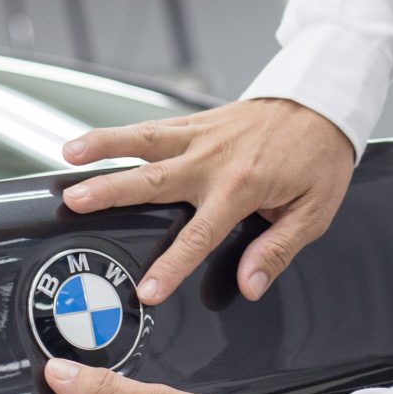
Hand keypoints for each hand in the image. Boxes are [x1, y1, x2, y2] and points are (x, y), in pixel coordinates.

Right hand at [60, 98, 353, 304]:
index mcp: (242, 188)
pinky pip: (155, 126)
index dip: (171, 266)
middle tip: (77, 202)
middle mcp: (213, 160)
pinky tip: (93, 139)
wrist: (323, 102)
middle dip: (112, 192)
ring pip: (144, 141)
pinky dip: (122, 131)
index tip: (147, 290)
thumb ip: (277, 250)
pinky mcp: (198, 122)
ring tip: (68, 155)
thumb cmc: (320, 157)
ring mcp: (202, 136)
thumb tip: (249, 285)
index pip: (198, 236)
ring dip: (104, 146)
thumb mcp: (314, 212)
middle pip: (153, 180)